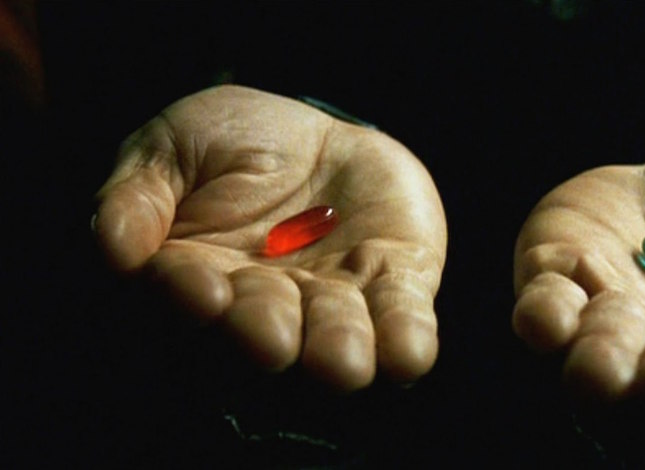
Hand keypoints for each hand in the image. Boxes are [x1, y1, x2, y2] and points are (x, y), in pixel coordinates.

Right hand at [95, 85, 446, 390]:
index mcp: (202, 275)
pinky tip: (408, 353)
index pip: (188, 295)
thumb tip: (113, 246)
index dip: (192, 295)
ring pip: (335, 337)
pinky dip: (406, 339)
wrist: (321, 134)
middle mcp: (268, 303)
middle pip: (263, 328)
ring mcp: (334, 299)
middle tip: (273, 338)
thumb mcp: (174, 146)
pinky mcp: (396, 284)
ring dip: (338, 349)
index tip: (202, 289)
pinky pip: (403, 319)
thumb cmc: (234, 142)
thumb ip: (138, 193)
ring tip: (341, 363)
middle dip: (267, 332)